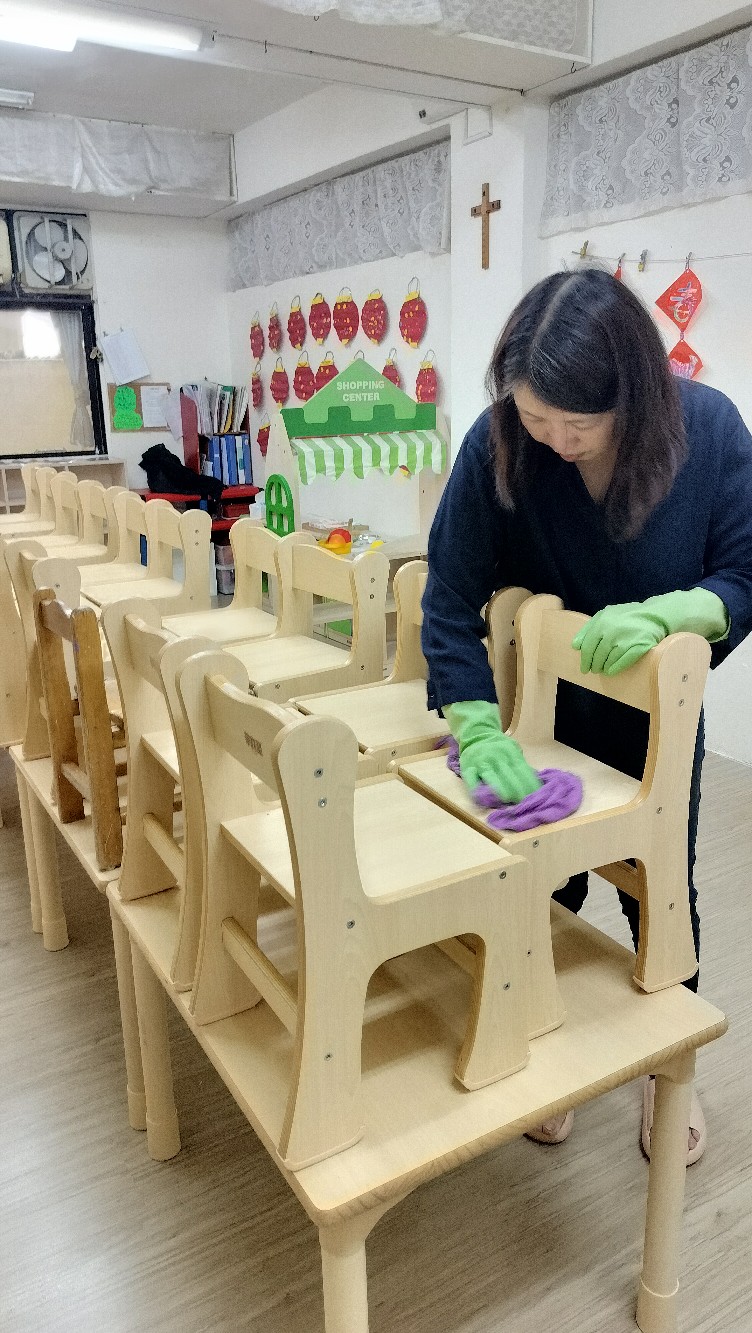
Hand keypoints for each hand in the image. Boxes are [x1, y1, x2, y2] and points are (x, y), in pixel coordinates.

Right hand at [444, 700, 540, 803]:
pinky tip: (485, 800)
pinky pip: (472, 782)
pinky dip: (478, 792)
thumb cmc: (498, 747)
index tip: (535, 797)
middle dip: (518, 793)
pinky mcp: (468, 769)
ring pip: (493, 780)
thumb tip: (535, 781)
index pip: (523, 771)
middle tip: (523, 804)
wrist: (476, 735)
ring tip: (508, 801)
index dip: (530, 785)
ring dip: (502, 792)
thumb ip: (521, 763)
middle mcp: (497, 757)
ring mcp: (481, 763)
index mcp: (510, 753)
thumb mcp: (513, 749)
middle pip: (510, 778)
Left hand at [572, 588, 727, 675]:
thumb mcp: (606, 615)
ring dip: (604, 667)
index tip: (584, 668)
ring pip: (609, 660)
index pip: (588, 646)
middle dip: (594, 665)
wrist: (656, 615)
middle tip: (595, 670)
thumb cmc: (628, 616)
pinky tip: (612, 671)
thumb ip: (589, 628)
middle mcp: (612, 631)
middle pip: (597, 655)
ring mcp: (626, 639)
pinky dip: (615, 668)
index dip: (585, 659)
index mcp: (602, 622)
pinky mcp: (639, 647)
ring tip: (604, 669)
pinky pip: (623, 662)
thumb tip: (575, 646)